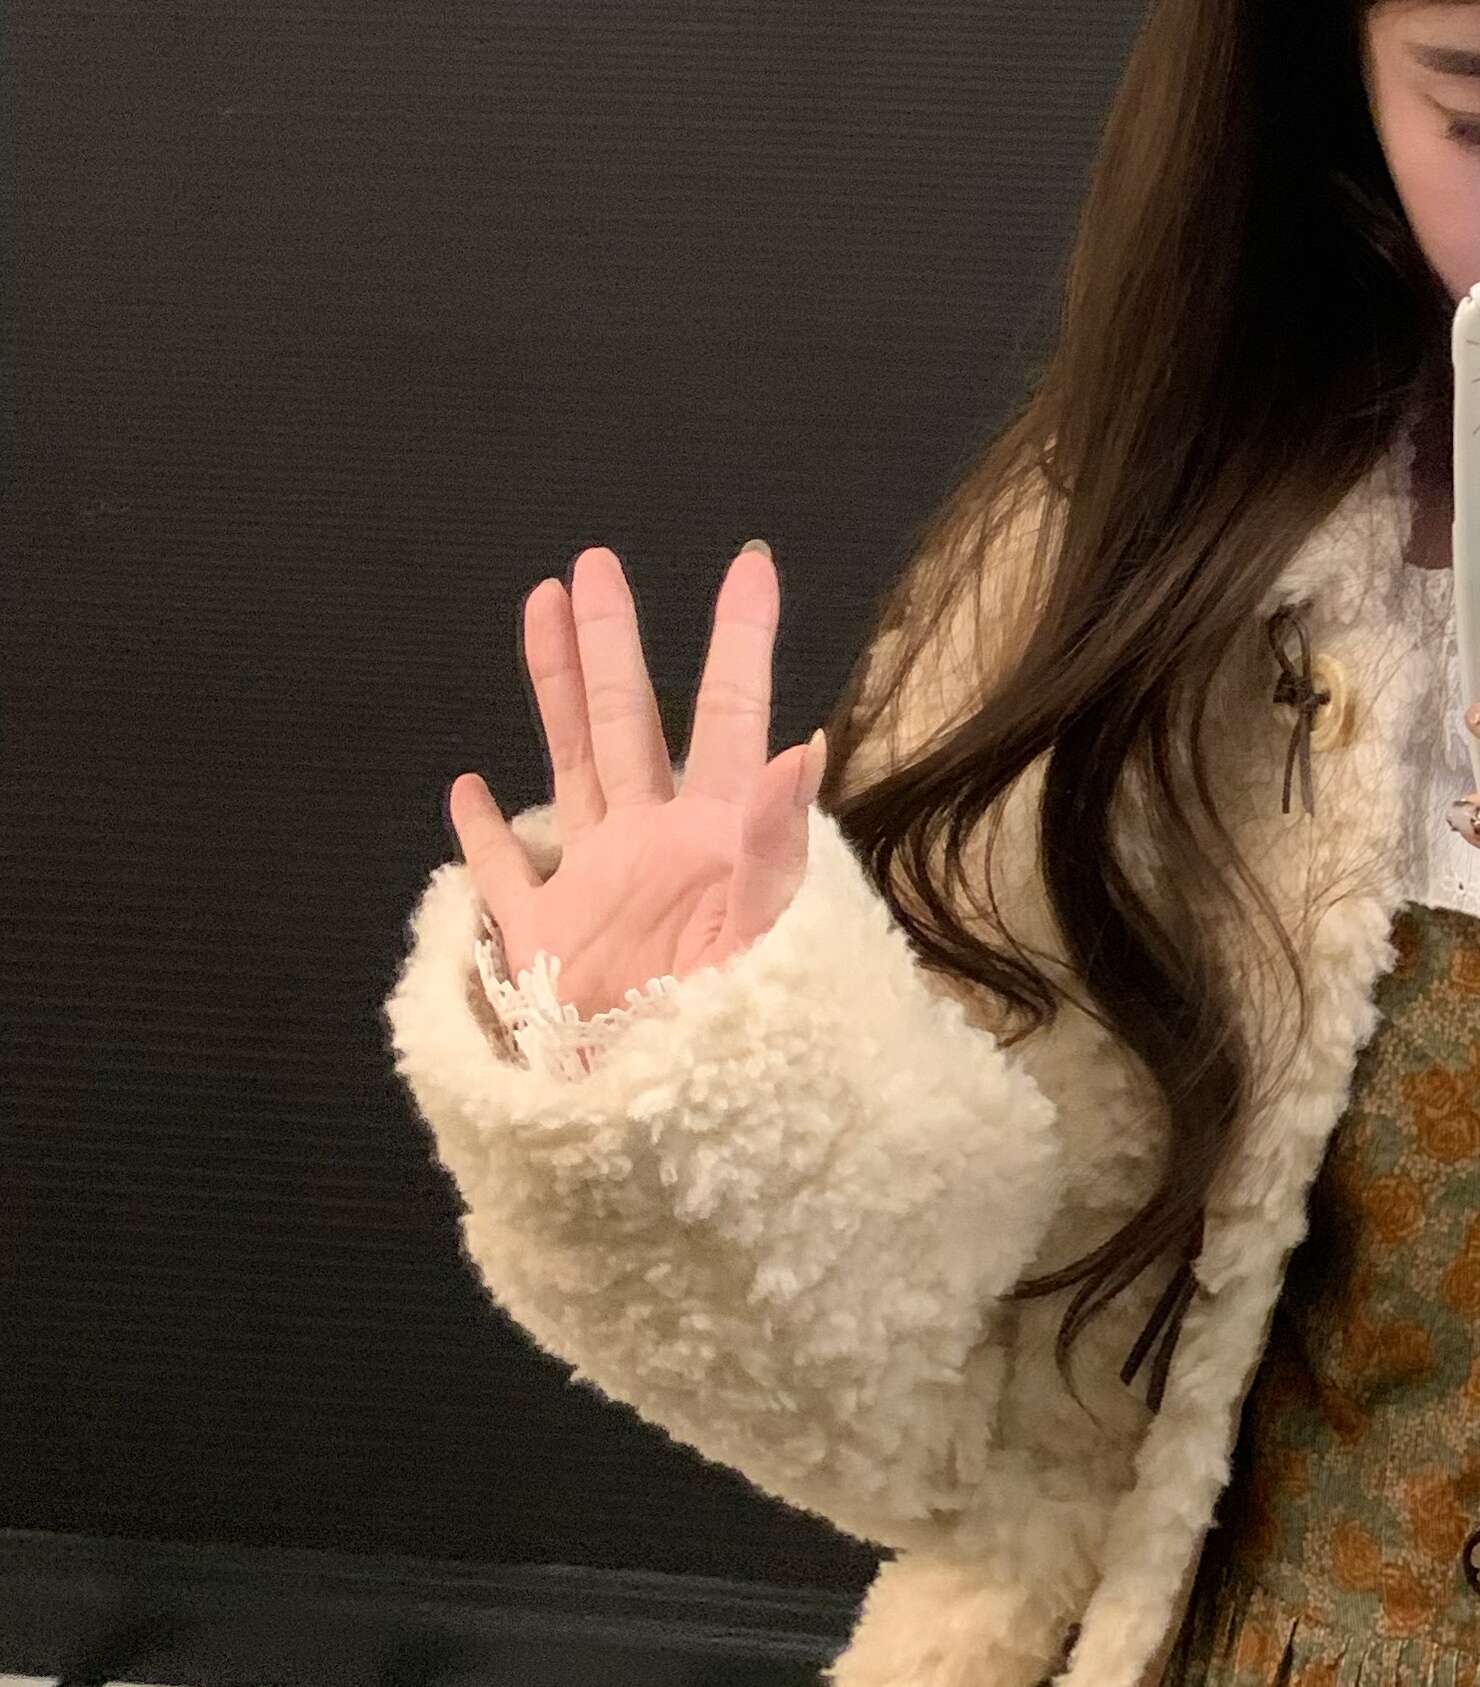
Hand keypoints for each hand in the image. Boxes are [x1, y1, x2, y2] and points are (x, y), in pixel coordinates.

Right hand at [446, 541, 822, 1014]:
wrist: (678, 1125)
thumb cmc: (737, 1038)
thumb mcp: (766, 937)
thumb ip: (777, 843)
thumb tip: (804, 747)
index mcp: (718, 836)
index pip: (730, 715)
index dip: (739, 640)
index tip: (750, 564)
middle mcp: (656, 845)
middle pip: (629, 719)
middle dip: (614, 641)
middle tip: (598, 561)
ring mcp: (599, 887)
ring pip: (567, 765)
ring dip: (553, 691)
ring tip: (540, 608)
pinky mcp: (549, 944)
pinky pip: (506, 879)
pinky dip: (482, 836)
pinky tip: (468, 791)